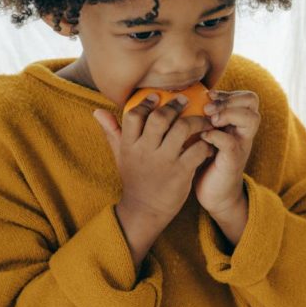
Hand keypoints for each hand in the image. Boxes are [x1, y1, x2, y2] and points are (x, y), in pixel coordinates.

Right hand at [96, 94, 213, 218]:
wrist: (145, 210)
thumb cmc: (135, 179)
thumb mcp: (120, 156)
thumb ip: (112, 132)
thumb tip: (97, 111)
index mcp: (130, 145)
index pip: (134, 116)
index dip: (146, 103)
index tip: (157, 95)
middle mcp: (145, 151)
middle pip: (161, 118)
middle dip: (175, 105)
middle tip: (185, 99)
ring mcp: (164, 161)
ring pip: (183, 129)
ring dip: (197, 121)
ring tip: (204, 119)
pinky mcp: (181, 172)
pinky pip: (198, 149)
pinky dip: (206, 143)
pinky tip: (208, 142)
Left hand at [193, 89, 260, 222]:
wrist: (215, 194)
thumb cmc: (206, 161)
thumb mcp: (208, 135)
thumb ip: (204, 118)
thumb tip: (182, 97)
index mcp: (239, 123)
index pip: (247, 96)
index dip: (229, 93)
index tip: (209, 97)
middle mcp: (244, 132)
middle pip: (252, 101)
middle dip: (228, 100)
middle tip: (207, 108)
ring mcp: (242, 145)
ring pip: (249, 118)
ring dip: (227, 114)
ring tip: (209, 120)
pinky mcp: (233, 161)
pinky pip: (229, 142)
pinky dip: (215, 136)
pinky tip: (202, 137)